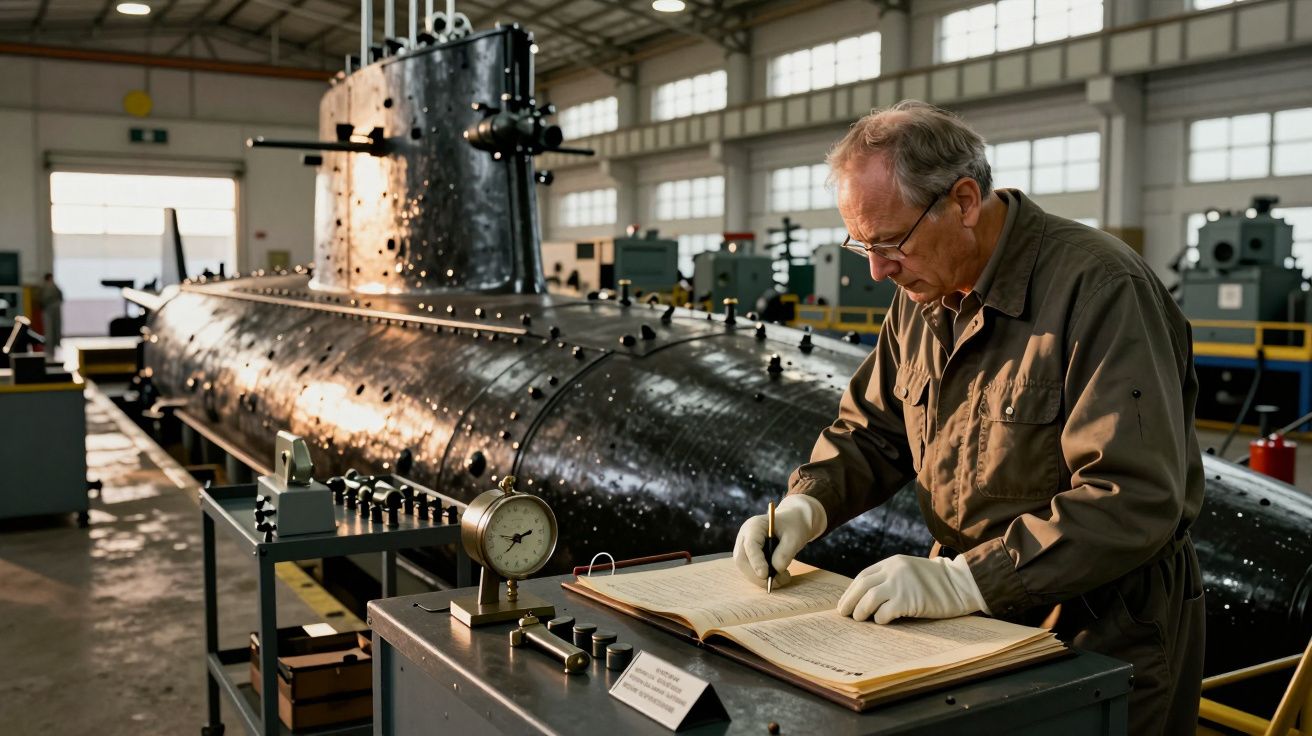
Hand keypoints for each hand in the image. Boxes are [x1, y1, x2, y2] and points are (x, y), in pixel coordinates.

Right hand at [733, 495, 826, 588]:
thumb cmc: (793, 527)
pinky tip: (778, 576)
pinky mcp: (748, 557)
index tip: (765, 575)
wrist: (792, 523)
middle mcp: (744, 537)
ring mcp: (744, 547)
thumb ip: (785, 553)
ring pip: (745, 569)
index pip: (750, 545)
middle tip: (779, 581)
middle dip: (757, 575)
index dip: (756, 561)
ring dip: (762, 580)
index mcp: (754, 526)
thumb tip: (776, 570)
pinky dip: (763, 578)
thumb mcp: (794, 537)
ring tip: (783, 578)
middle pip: (742, 560)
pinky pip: (750, 571)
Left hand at [837, 555, 986, 623]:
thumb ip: (892, 577)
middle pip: (861, 587)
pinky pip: (885, 612)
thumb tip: (868, 596)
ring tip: (860, 620)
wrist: (961, 583)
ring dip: (861, 611)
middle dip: (849, 601)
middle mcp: (893, 571)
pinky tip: (882, 621)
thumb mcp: (910, 571)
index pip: (863, 576)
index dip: (851, 591)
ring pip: (869, 599)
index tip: (845, 602)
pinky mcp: (909, 600)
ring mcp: (901, 585)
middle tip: (844, 614)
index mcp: (892, 563)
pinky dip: (880, 619)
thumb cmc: (936, 582)